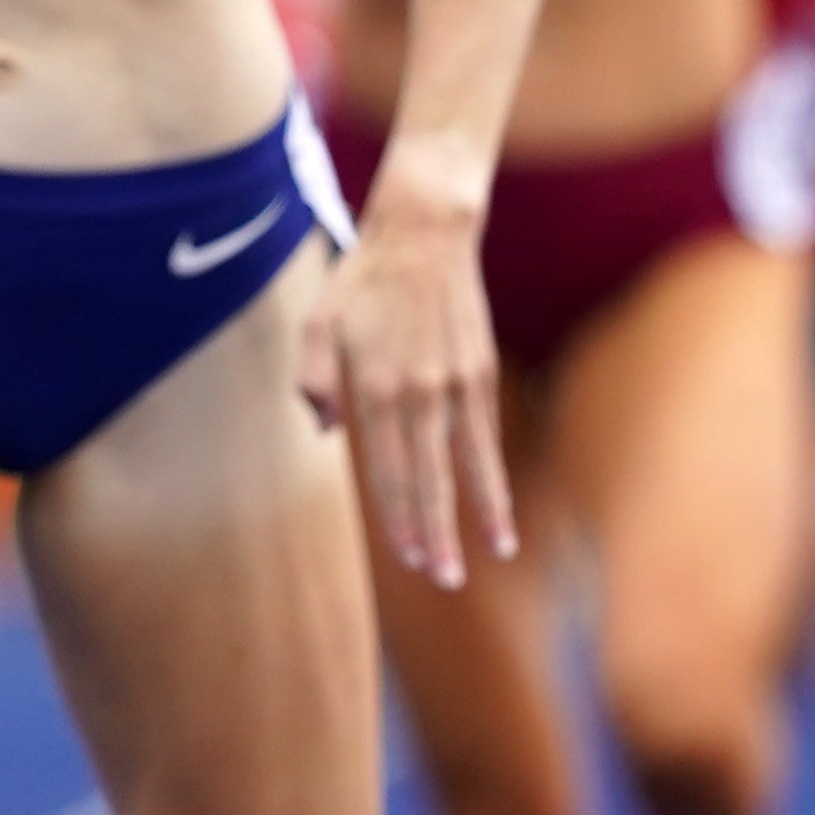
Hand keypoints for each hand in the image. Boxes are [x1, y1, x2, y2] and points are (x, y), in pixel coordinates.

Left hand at [301, 199, 517, 587]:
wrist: (424, 234)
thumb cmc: (362, 282)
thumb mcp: (317, 323)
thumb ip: (314, 380)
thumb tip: (328, 433)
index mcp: (377, 385)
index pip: (391, 469)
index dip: (400, 518)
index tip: (410, 559)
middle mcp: (421, 390)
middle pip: (432, 476)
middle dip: (438, 533)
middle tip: (445, 579)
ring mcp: (458, 383)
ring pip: (470, 463)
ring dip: (478, 513)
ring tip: (490, 556)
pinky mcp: (481, 373)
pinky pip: (488, 438)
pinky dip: (496, 477)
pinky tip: (500, 510)